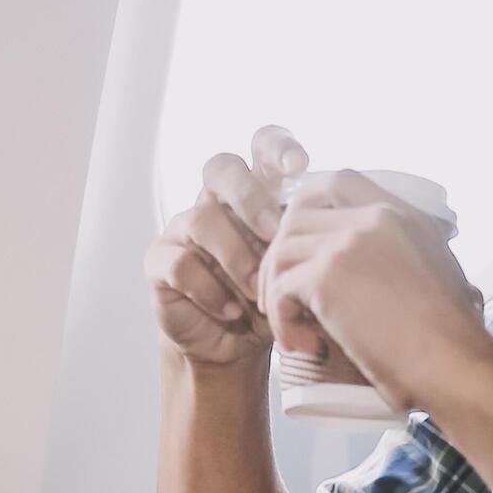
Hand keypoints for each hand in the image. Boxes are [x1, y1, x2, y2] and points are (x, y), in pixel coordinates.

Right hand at [143, 124, 308, 369]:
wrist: (231, 346)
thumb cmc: (270, 300)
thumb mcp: (295, 271)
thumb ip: (306, 245)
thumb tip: (332, 232)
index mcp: (255, 192)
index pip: (261, 146)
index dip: (278, 146)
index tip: (301, 166)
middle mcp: (216, 201)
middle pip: (222, 168)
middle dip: (249, 196)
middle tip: (275, 232)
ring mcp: (184, 229)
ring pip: (202, 219)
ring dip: (235, 256)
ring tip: (257, 291)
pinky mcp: (160, 261)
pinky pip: (181, 264)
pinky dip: (211, 290)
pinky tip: (232, 310)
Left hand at [257, 171, 492, 414]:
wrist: (455, 364)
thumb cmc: (454, 339)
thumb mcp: (441, 273)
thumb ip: (408, 254)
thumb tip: (380, 269)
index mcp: (401, 213)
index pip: (336, 183)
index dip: (307, 212)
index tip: (305, 254)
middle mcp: (374, 217)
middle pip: (296, 214)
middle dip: (281, 255)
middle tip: (286, 297)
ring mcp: (349, 242)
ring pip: (281, 253)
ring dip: (278, 294)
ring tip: (297, 331)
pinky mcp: (327, 277)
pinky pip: (280, 289)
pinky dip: (283, 321)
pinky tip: (304, 345)